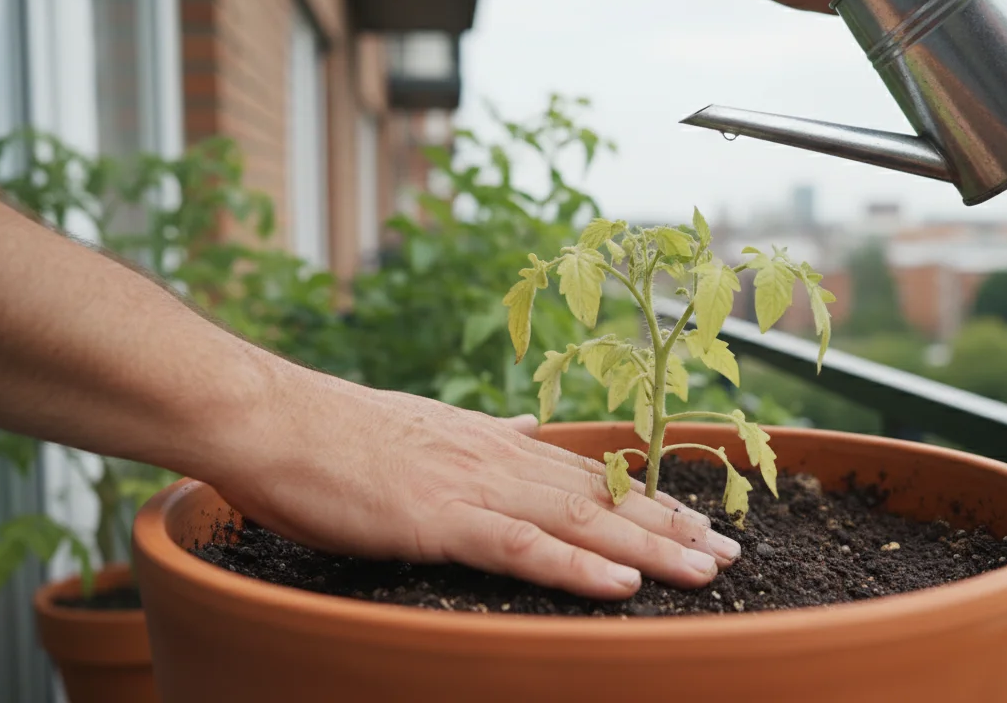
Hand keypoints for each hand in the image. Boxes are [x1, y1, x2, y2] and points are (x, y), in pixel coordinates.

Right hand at [209, 365, 741, 599]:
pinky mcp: (440, 519)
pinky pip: (520, 547)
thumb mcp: (429, 427)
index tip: (700, 522)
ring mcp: (474, 488)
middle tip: (731, 553)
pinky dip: (575, 566)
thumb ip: (487, 436)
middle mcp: (501, 460)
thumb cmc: (340, 434)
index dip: (650, 501)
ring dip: (649, 546)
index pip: (590, 477)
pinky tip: (622, 585)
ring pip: (579, 519)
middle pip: (603, 498)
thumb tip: (531, 428)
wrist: (274, 421)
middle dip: (672, 528)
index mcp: (498, 444)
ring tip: (706, 571)